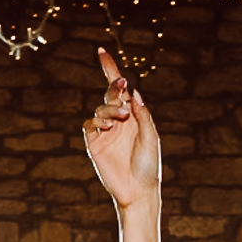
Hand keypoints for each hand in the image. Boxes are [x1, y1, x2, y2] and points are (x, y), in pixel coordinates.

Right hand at [81, 49, 160, 206]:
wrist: (138, 190)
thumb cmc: (149, 165)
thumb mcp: (152, 137)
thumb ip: (143, 115)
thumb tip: (134, 93)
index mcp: (133, 115)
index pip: (120, 88)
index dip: (110, 69)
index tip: (102, 52)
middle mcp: (118, 120)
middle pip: (110, 94)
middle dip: (115, 88)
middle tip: (122, 87)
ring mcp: (105, 131)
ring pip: (100, 108)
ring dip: (110, 108)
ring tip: (121, 118)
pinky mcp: (94, 144)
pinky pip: (90, 124)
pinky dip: (97, 121)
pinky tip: (108, 126)